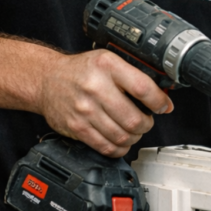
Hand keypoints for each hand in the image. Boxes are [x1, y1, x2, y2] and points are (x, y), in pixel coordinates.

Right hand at [36, 49, 173, 157]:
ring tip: (133, 131)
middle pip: (133, 118)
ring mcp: (84, 109)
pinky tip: (121, 141)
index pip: (142, 88)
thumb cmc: (82, 71)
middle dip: (147, 124)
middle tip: (146, 121)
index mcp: (107, 66)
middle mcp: (95, 87)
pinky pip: (105, 146)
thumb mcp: (109, 61)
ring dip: (134, 137)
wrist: (46, 80)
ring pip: (122, 136)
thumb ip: (134, 76)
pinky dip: (119, 148)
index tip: (163, 106)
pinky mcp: (76, 127)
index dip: (158, 102)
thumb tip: (163, 99)